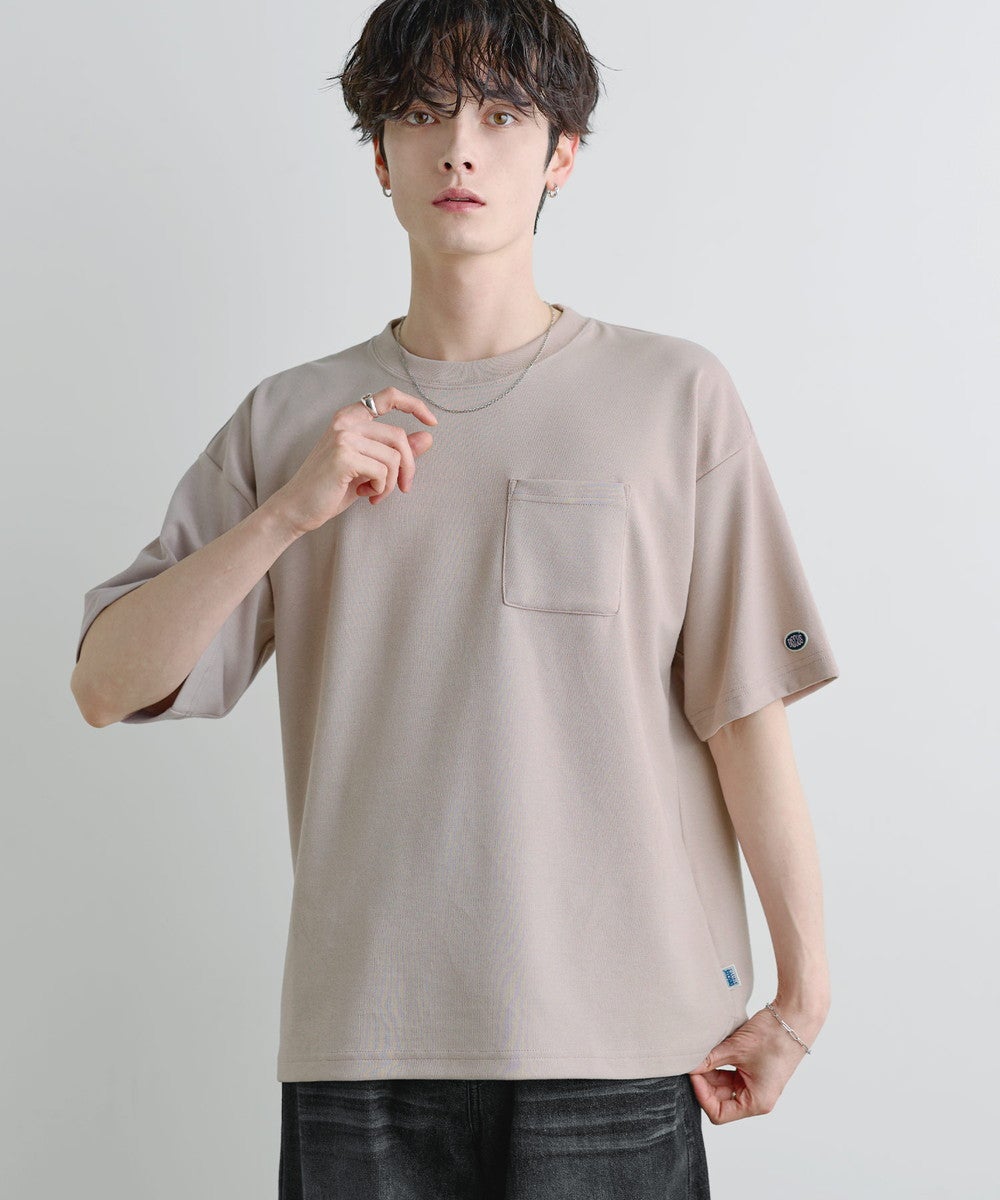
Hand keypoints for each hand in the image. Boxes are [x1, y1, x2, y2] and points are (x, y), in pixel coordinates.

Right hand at [265, 386, 438, 535]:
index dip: (415, 405)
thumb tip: (429, 437)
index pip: (389, 396)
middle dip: (408, 467)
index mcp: (350, 418)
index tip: (432, 422)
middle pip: (399, 437)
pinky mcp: (343, 456)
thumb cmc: (332, 487)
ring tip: (375, 493)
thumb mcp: (369, 467)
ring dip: (391, 483)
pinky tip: (366, 495)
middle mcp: (346, 422)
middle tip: (404, 487)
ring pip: (393, 457)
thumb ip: (395, 451)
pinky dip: (381, 489)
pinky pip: (383, 472)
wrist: (297, 508)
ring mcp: (343, 437)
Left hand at [687, 1002, 824, 1123]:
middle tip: (693, 1062)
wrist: (794, 1018)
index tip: (693, 1074)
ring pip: (723, 1087)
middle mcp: (757, 1098)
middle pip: (720, 1101)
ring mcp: (756, 1085)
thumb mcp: (736, 1049)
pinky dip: (720, 1066)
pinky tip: (712, 1052)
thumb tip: (689, 1066)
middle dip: (704, 1083)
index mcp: (756, 1102)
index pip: (719, 1113)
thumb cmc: (773, 1037)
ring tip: (702, 1055)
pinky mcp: (754, 1072)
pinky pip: (730, 1075)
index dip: (702, 1095)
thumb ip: (710, 1060)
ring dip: (711, 1073)